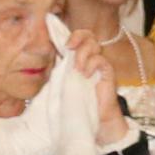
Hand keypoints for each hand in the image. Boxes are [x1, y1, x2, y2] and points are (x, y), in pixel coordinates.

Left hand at [60, 30, 130, 144]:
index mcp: (79, 59)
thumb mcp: (62, 84)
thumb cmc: (77, 104)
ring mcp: (99, 65)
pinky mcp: (108, 73)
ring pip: (94, 44)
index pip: (78, 37)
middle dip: (77, 37)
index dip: (71, 34)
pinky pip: (100, 60)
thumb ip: (58, 70)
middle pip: (88, 35)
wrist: (94, 120)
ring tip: (77, 70)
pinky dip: (91, 64)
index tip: (61, 42)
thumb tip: (47, 60)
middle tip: (68, 47)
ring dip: (82, 54)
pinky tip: (85, 75)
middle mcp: (90, 59)